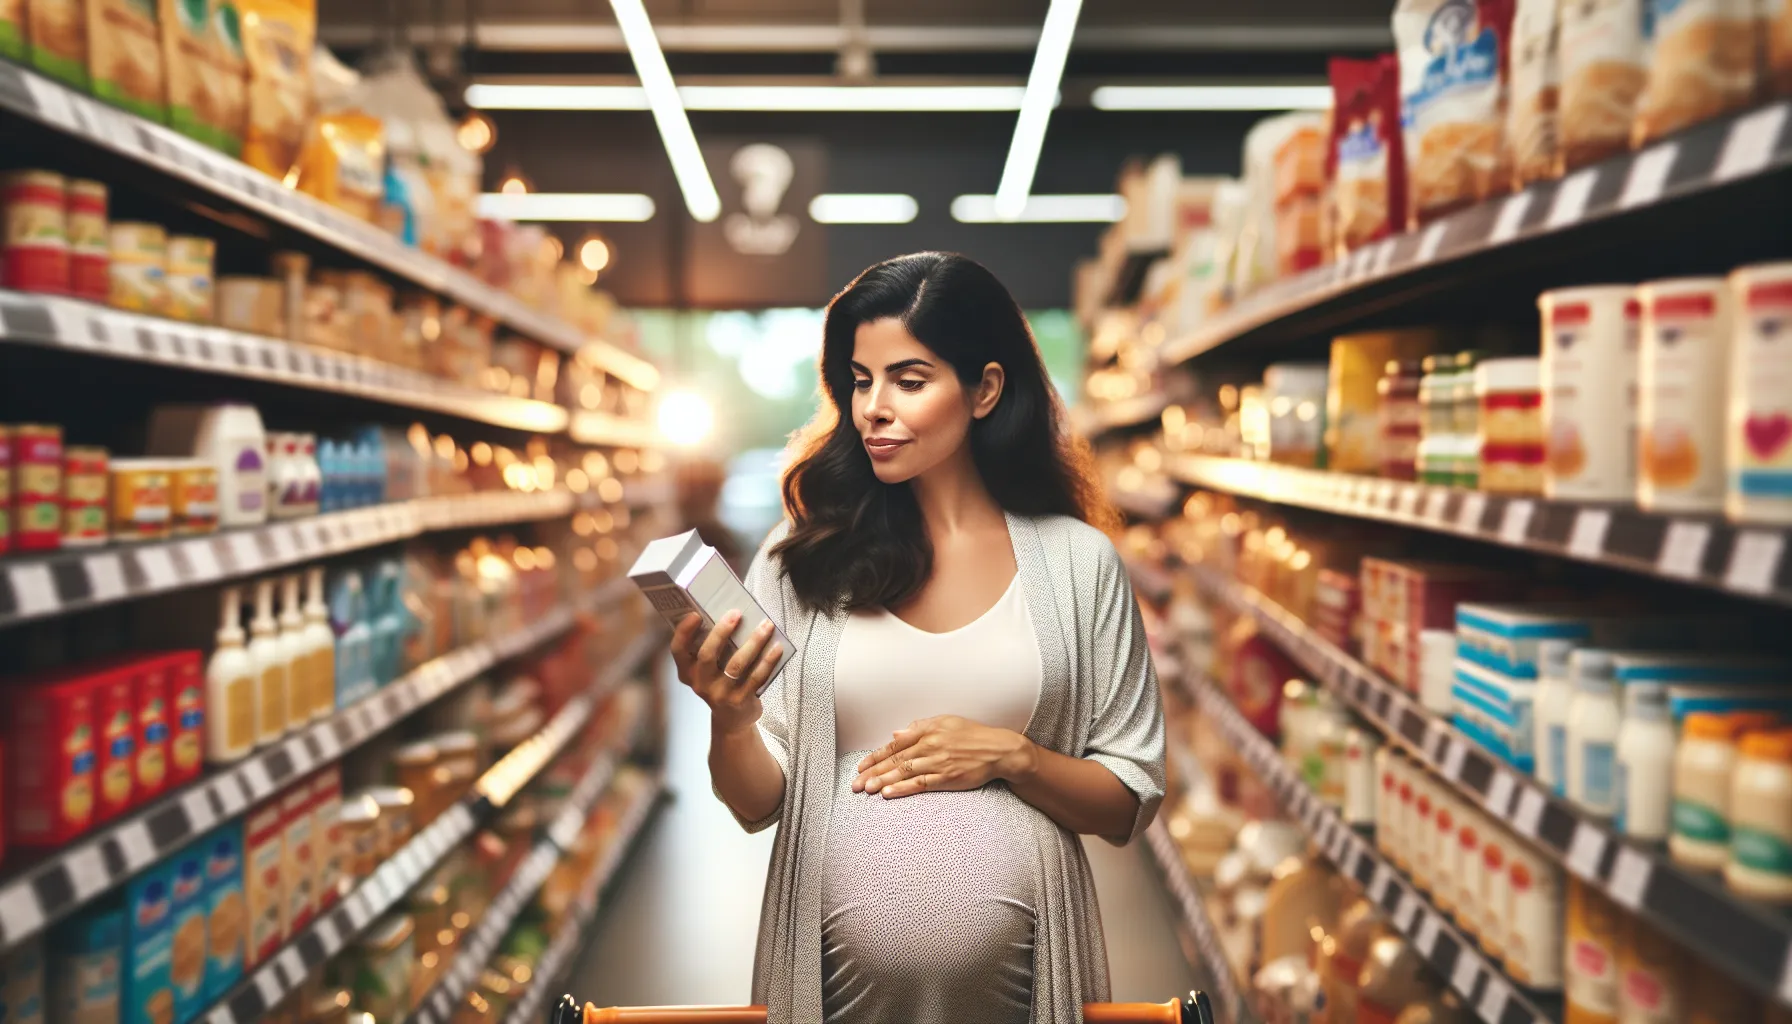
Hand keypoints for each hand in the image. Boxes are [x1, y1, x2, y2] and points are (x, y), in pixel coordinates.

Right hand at [670, 611, 783, 736]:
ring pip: (736, 665)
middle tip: (736, 613)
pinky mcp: (740, 701)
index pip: (678, 650)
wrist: (732, 720)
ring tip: (766, 625)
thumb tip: (728, 615)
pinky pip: (756, 677)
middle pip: (707, 655)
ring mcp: (720, 694)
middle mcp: (700, 684)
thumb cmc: (720, 683)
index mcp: (688, 672)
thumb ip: (711, 649)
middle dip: (721, 632)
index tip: (695, 614)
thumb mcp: (707, 671)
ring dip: (753, 642)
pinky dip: (768, 661)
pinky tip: (777, 647)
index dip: (684, 632)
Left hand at [852, 715, 1036, 798]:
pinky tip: (888, 793)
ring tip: (866, 789)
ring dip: (882, 781)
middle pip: (895, 760)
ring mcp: (937, 762)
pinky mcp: (946, 778)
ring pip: (903, 772)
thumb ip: (920, 727)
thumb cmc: (973, 735)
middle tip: (856, 783)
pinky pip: (920, 784)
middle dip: (873, 772)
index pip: (895, 744)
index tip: (861, 766)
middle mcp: (929, 745)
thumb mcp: (946, 722)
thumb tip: (896, 733)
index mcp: (927, 730)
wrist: (998, 750)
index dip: (876, 756)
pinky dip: (902, 788)